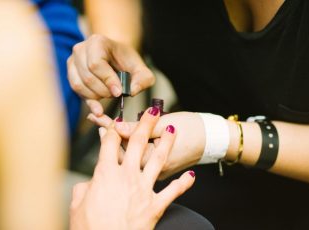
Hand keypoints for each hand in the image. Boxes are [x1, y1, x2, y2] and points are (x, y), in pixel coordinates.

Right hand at [67, 34, 154, 115]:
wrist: (115, 58)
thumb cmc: (127, 63)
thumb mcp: (141, 70)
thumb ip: (143, 79)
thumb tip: (132, 91)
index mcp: (98, 42)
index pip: (96, 64)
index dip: (107, 80)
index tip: (118, 92)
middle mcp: (81, 49)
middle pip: (88, 77)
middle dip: (103, 91)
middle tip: (116, 94)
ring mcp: (73, 61)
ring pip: (79, 85)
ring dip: (96, 96)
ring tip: (109, 95)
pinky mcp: (70, 73)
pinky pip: (76, 90)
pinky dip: (88, 100)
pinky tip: (98, 107)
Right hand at [70, 108, 194, 229]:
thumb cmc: (90, 228)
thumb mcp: (76, 205)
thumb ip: (82, 189)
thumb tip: (87, 185)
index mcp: (105, 174)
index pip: (110, 144)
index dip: (114, 129)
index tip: (117, 120)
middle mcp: (127, 176)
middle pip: (137, 143)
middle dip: (146, 124)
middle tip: (153, 111)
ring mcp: (143, 189)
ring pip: (158, 159)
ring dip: (166, 143)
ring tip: (173, 129)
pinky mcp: (155, 205)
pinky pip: (173, 191)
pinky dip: (184, 183)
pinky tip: (192, 175)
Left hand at [87, 111, 204, 179]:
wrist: (212, 140)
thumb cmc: (193, 131)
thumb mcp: (166, 125)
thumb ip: (141, 128)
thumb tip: (118, 127)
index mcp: (151, 160)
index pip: (123, 143)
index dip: (108, 127)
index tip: (97, 116)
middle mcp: (150, 170)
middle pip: (122, 150)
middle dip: (108, 133)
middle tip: (96, 118)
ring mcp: (154, 171)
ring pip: (130, 155)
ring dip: (118, 139)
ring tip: (105, 126)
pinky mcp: (158, 168)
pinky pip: (139, 157)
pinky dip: (131, 145)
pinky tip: (124, 136)